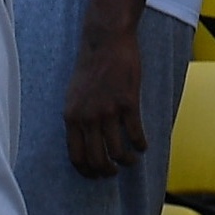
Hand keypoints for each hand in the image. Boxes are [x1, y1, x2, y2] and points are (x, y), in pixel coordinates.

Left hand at [63, 10, 148, 177]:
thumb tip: (84, 139)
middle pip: (97, 159)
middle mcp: (88, 118)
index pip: (76, 157)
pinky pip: (135, 133)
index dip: (87, 171)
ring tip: (131, 159)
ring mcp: (108, 111)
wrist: (105, 39)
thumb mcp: (74, 94)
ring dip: (126, 161)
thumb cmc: (90, 64)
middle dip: (107, 171)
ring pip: (117, 151)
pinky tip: (143, 145)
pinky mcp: (127, 102)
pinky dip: (141, 144)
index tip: (96, 175)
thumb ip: (77, 117)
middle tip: (114, 172)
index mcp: (71, 117)